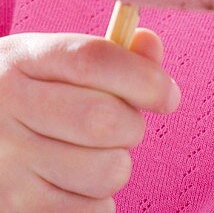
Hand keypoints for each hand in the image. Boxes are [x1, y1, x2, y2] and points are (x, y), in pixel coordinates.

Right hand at [0, 27, 180, 210]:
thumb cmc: (31, 92)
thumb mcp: (54, 60)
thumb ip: (109, 52)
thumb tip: (150, 46)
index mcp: (26, 59)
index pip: (94, 60)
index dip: (143, 77)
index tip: (169, 96)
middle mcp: (10, 106)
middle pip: (103, 120)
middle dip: (132, 125)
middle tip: (125, 125)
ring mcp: (9, 161)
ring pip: (104, 171)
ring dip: (116, 164)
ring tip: (95, 154)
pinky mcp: (13, 206)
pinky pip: (89, 211)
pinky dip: (99, 201)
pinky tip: (79, 182)